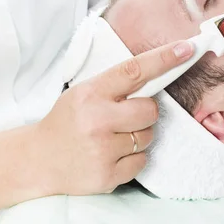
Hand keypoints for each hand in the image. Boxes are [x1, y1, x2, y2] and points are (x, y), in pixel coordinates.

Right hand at [34, 40, 193, 195]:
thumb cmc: (67, 122)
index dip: (164, 58)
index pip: (135, 70)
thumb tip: (158, 73)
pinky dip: (132, 158)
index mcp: (92, 93)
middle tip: (124, 117)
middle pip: (150, 110)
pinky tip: (111, 155)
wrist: (38, 160)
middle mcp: (97, 120)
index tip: (186, 49)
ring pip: (149, 136)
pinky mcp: (107, 175)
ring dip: (138, 136)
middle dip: (144, 112)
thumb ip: (116, 85)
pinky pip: (142, 161)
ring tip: (111, 138)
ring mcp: (102, 150)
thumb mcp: (84, 93)